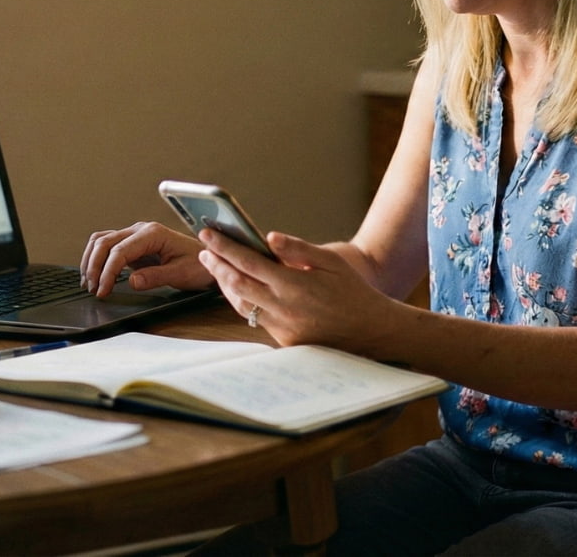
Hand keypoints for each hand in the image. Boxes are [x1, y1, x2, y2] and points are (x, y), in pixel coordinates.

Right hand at [81, 221, 214, 296]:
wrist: (209, 260)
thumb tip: (132, 281)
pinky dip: (97, 258)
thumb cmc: (198, 265)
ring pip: (102, 241)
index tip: (103, 290)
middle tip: (93, 289)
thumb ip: (156, 277)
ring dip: (92, 260)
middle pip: (105, 242)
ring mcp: (135, 236)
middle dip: (95, 266)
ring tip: (89, 283)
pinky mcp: (133, 245)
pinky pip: (108, 247)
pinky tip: (96, 274)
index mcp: (152, 234)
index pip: (120, 251)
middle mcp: (141, 230)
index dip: (108, 271)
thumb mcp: (180, 274)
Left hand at [199, 228, 402, 353]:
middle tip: (205, 250)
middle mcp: (282, 308)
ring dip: (225, 285)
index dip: (224, 247)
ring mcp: (281, 328)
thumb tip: (268, 236)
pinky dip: (243, 302)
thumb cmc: (353, 291)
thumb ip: (298, 249)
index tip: (208, 234)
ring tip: (217, 268)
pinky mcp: (283, 341)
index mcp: (293, 284)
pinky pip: (255, 319)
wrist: (371, 331)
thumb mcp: (330, 262)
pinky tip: (240, 290)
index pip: (248, 261)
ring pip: (241, 305)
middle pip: (236, 284)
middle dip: (216, 265)